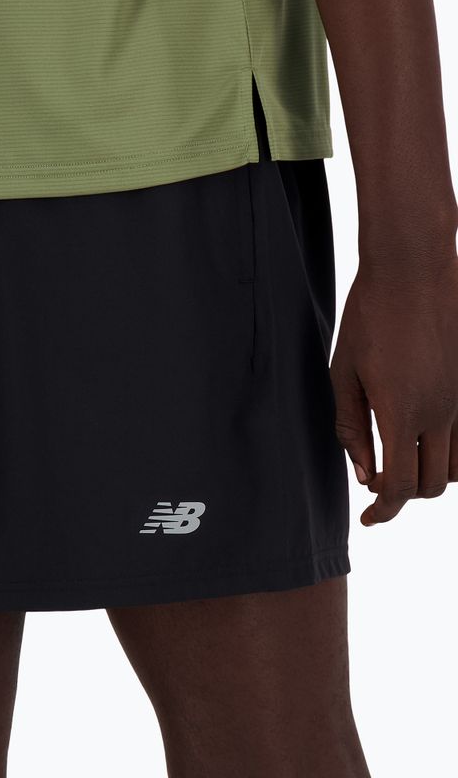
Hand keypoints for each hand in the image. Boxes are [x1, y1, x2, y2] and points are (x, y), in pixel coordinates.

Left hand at [330, 258, 457, 525]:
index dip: (383, 512)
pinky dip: (449, 453)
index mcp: (401, 413)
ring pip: (455, 467)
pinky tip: (423, 439)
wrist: (412, 270)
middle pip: (429, 484)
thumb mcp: (343, 375)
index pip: (398, 486)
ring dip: (427, 475)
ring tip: (399, 460)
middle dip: (401, 493)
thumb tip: (364, 474)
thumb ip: (351, 428)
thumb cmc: (368, 320)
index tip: (369, 520)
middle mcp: (441, 413)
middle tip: (377, 480)